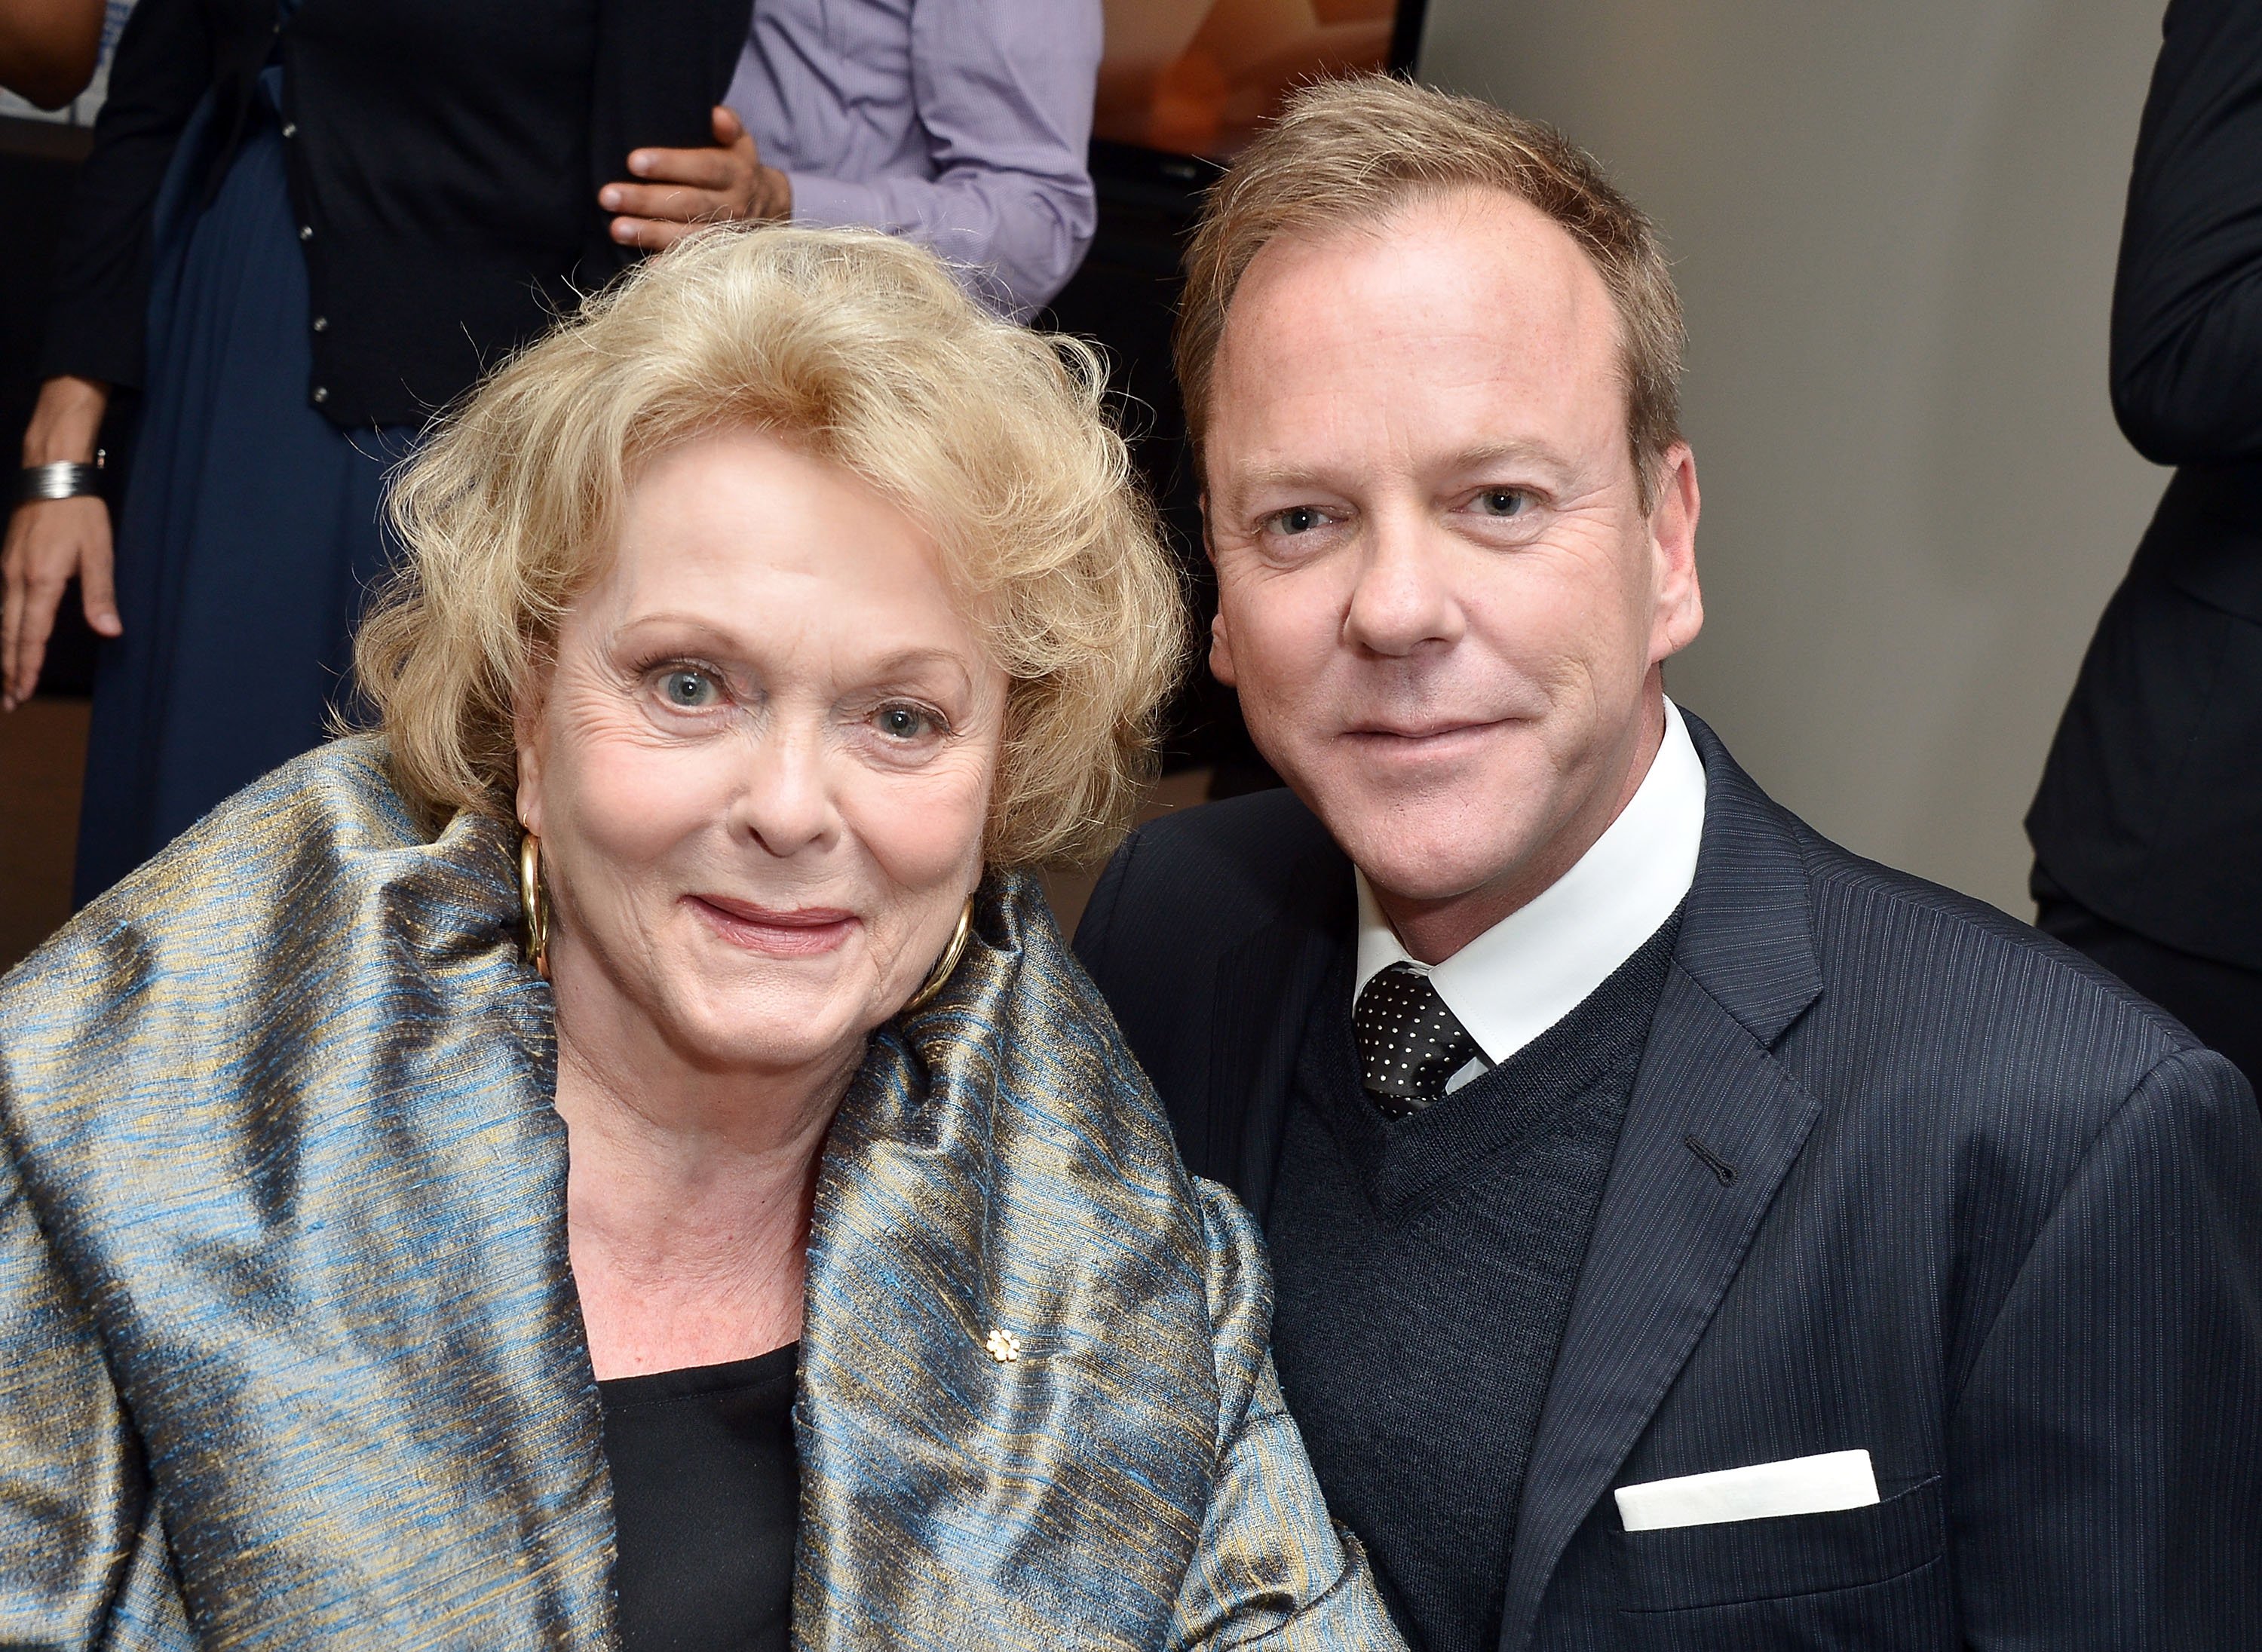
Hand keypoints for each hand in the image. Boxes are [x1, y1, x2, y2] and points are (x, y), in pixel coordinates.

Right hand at [3, 374, 117, 710]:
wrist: (51, 475)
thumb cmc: (80, 513)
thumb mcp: (99, 553)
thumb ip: (101, 596)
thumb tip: (109, 632)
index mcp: (40, 581)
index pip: (32, 636)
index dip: (28, 667)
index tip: (24, 692)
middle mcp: (15, 579)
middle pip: (9, 636)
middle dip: (9, 671)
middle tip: (11, 703)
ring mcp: (6, 570)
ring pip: (1, 623)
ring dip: (3, 655)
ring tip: (6, 682)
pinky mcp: (7, 562)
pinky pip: (1, 606)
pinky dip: (3, 631)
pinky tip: (6, 642)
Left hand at [601, 106, 791, 251]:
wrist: (771, 208)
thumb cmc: (738, 167)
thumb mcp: (740, 143)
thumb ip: (729, 126)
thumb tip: (715, 114)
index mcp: (736, 173)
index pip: (703, 167)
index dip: (670, 165)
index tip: (633, 161)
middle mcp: (734, 206)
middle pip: (689, 203)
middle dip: (647, 200)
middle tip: (608, 196)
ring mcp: (728, 235)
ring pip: (689, 235)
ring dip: (651, 234)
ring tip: (616, 229)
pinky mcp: (722, 257)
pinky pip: (696, 263)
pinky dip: (672, 265)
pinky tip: (646, 266)